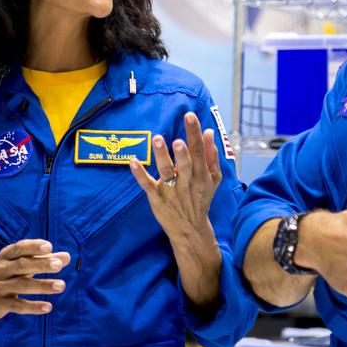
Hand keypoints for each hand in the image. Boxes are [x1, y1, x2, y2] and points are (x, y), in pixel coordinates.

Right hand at [0, 239, 70, 319]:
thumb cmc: (6, 276)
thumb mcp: (21, 265)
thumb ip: (44, 260)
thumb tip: (67, 257)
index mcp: (6, 256)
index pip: (20, 248)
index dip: (34, 247)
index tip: (49, 247)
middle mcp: (1, 269)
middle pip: (22, 265)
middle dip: (41, 264)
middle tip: (59, 265)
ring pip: (22, 285)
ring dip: (42, 285)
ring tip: (61, 286)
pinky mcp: (0, 304)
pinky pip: (17, 306)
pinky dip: (33, 307)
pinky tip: (48, 307)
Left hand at [129, 113, 222, 242]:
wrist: (190, 229)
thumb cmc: (201, 198)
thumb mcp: (213, 179)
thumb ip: (211, 155)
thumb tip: (208, 132)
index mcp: (202, 176)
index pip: (199, 152)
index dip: (195, 134)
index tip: (190, 117)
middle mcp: (187, 183)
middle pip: (185, 164)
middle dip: (182, 153)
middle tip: (178, 141)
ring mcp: (171, 191)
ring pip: (166, 172)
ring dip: (162, 157)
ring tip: (157, 140)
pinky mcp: (157, 197)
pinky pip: (147, 185)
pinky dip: (140, 174)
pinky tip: (133, 162)